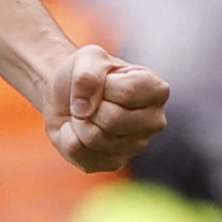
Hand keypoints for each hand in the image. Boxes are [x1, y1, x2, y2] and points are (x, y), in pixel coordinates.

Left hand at [45, 44, 169, 172]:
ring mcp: (137, 146)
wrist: (64, 93)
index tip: (99, 82)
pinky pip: (80, 153)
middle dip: (88, 106)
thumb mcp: (86, 58)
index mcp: (156, 90)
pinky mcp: (114, 163)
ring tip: (84, 113)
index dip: (101, 85)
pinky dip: (68, 136)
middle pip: (113, 119)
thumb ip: (88, 75)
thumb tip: (83, 110)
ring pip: (95, 138)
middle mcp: (154, 121)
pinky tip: (78, 129)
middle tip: (88, 100)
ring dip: (77, 121)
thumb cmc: (84, 74)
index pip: (127, 92)